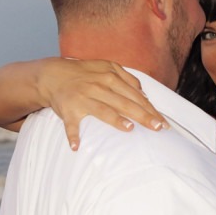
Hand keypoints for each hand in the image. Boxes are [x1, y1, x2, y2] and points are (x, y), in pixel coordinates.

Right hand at [37, 58, 167, 149]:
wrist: (52, 75)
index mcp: (109, 77)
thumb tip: (144, 95)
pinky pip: (71, 125)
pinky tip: (76, 147)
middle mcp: (97, 86)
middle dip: (142, 115)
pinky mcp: (67, 110)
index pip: (135, 95)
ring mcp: (82, 98)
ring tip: (129, 128)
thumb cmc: (84, 73)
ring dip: (115, 120)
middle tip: (157, 127)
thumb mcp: (107, 67)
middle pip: (124, 103)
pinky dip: (72, 135)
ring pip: (102, 110)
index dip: (150, 108)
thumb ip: (127, 78)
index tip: (163, 122)